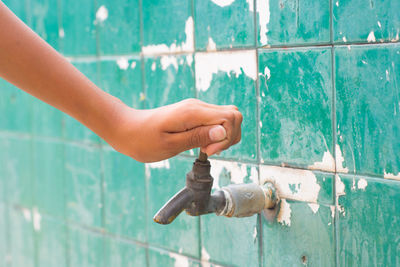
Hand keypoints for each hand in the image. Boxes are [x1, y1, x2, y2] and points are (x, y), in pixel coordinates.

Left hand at [108, 99, 242, 161]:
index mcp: (193, 112)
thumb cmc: (143, 140)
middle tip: (207, 150)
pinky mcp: (194, 114)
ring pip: (228, 117)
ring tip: (204, 148)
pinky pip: (216, 120)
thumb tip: (223, 132)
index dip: (226, 138)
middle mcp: (198, 106)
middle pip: (234, 115)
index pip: (230, 117)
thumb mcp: (170, 145)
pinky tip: (200, 144)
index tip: (207, 151)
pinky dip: (215, 134)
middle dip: (229, 137)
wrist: (127, 129)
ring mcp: (196, 108)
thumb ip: (197, 137)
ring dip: (223, 136)